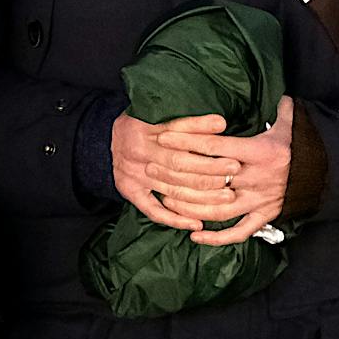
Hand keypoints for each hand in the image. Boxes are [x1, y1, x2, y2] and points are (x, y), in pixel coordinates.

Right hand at [111, 110, 226, 231]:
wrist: (104, 137)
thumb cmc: (139, 124)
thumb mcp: (158, 114)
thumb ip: (188, 121)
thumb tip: (221, 122)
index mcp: (145, 129)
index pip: (181, 140)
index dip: (206, 146)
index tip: (231, 152)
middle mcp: (137, 152)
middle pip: (179, 165)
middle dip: (210, 170)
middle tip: (234, 173)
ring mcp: (132, 174)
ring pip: (171, 189)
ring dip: (202, 196)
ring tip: (227, 197)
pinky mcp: (129, 191)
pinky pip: (153, 210)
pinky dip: (175, 219)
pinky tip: (196, 224)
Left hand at [153, 94, 293, 247]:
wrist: (328, 176)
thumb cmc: (302, 147)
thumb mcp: (291, 125)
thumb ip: (280, 109)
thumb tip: (278, 92)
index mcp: (258, 152)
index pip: (215, 146)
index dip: (187, 140)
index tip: (163, 136)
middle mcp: (256, 178)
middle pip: (209, 178)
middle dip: (178, 174)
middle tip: (152, 168)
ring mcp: (259, 201)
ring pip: (218, 208)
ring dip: (190, 205)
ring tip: (166, 199)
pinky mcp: (265, 217)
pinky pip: (239, 232)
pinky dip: (217, 238)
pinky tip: (195, 236)